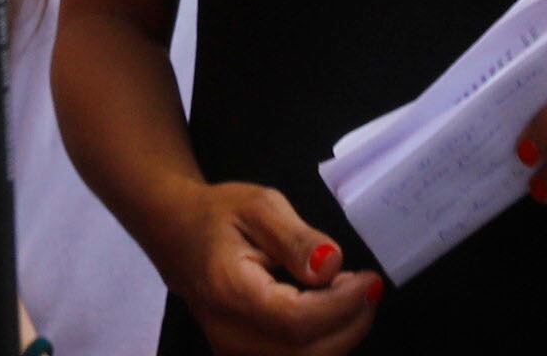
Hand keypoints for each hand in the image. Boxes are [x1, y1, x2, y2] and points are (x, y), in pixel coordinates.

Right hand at [160, 181, 378, 355]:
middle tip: (366, 285)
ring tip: (348, 293)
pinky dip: (323, 342)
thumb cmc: (219, 215)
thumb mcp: (260, 206)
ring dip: (340, 334)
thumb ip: (297, 238)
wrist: (177, 235)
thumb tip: (330, 266)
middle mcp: (229, 333)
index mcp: (230, 290)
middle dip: (350, 323)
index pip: (295, 320)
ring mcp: (233, 352)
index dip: (341, 306)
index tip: (370, 280)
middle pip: (304, 352)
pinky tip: (329, 311)